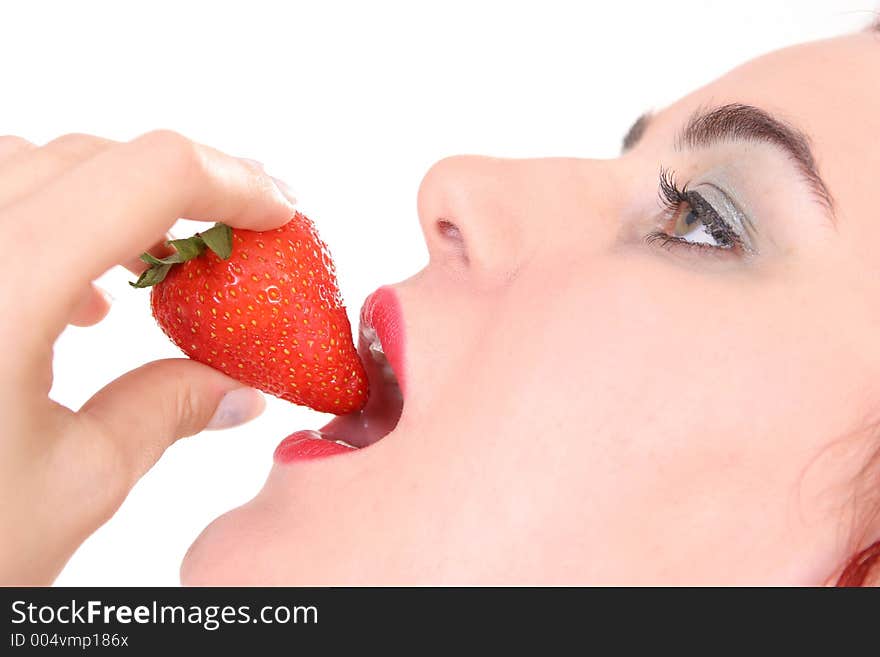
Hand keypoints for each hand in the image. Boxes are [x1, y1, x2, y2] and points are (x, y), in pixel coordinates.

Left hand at [0, 131, 295, 583]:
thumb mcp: (77, 483)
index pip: (147, 176)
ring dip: (110, 200)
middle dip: (180, 189)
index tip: (277, 215)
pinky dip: (45, 222)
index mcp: (2, 292)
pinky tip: (66, 298)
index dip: (232, 183)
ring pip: (26, 167)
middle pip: (88, 157)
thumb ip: (168, 410)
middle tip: (235, 239)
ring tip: (152, 269)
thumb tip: (238, 389)